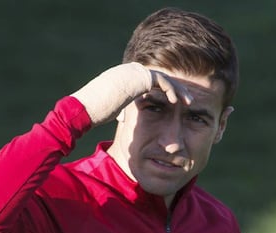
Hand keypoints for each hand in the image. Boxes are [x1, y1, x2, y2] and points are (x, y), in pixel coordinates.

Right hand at [71, 62, 191, 125]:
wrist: (86, 108)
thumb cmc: (94, 113)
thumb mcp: (111, 111)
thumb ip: (120, 109)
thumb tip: (123, 117)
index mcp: (125, 79)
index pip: (151, 82)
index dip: (166, 92)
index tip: (176, 104)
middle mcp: (130, 72)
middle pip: (160, 78)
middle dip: (176, 89)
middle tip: (189, 101)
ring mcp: (134, 71)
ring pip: (164, 77)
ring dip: (178, 89)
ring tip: (189, 102)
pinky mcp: (137, 76)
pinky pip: (160, 80)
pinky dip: (171, 89)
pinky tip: (177, 101)